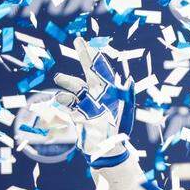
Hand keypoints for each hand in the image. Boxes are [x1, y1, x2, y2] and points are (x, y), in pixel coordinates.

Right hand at [53, 36, 133, 166]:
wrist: (107, 148)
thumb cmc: (120, 129)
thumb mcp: (127, 112)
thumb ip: (128, 95)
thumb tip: (130, 79)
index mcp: (110, 91)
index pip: (103, 70)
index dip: (96, 56)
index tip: (90, 42)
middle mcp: (98, 94)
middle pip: (88, 71)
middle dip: (84, 56)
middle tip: (77, 41)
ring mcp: (86, 103)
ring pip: (75, 86)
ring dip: (68, 81)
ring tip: (59, 78)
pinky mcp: (77, 113)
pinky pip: (68, 102)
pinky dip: (63, 99)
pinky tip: (61, 98)